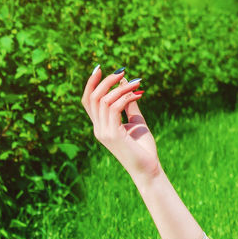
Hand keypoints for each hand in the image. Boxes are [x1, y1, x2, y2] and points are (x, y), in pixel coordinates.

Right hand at [82, 66, 159, 184]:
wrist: (149, 169)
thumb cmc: (144, 148)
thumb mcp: (137, 122)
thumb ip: (130, 105)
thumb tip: (126, 84)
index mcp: (101, 126)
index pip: (88, 101)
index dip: (91, 84)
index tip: (100, 68)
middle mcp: (98, 129)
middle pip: (93, 98)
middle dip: (106, 81)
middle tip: (122, 72)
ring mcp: (103, 132)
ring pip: (104, 101)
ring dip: (121, 88)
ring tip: (137, 83)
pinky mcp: (113, 135)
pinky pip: (114, 108)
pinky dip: (125, 97)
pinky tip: (138, 95)